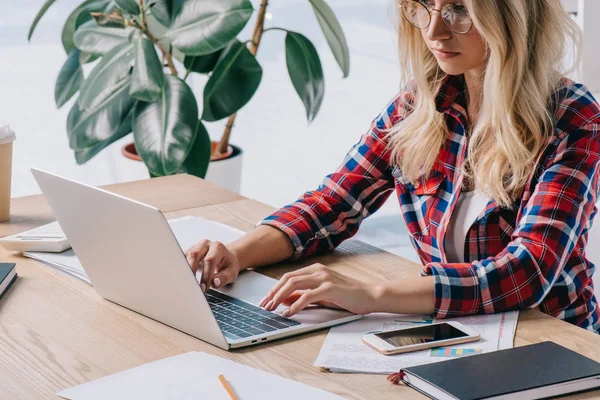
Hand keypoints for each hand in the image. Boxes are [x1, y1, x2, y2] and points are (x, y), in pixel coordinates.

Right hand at [184, 240, 241, 292]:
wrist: (226, 257)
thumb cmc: (228, 264)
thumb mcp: (231, 272)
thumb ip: (224, 278)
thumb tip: (215, 282)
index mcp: (218, 248)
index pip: (210, 260)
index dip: (206, 275)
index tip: (203, 288)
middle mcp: (206, 244)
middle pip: (194, 255)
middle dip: (191, 271)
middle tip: (191, 286)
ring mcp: (196, 246)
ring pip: (185, 256)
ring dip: (184, 270)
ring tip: (185, 282)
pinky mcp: (188, 251)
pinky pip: (181, 258)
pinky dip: (180, 268)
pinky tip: (181, 277)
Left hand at [258, 263, 377, 316]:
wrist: (369, 295)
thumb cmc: (347, 296)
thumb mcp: (321, 296)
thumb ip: (303, 296)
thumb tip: (284, 300)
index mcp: (315, 270)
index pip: (288, 277)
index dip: (275, 288)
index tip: (266, 300)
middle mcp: (318, 270)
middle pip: (288, 279)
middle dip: (273, 293)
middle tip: (265, 306)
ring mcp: (324, 277)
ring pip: (294, 284)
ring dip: (280, 297)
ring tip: (273, 309)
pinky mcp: (330, 288)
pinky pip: (308, 295)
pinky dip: (296, 304)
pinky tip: (290, 312)